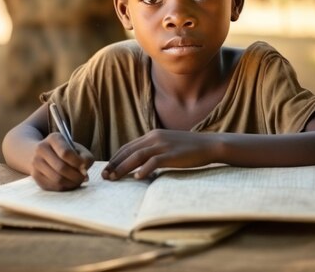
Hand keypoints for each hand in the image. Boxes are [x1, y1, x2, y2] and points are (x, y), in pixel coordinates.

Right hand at [31, 132, 93, 190]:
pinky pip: (53, 186)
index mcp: (53, 138)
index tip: (84, 167)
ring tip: (77, 181)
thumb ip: (85, 157)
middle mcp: (41, 149)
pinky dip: (64, 187)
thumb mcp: (76, 148)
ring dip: (71, 183)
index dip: (77, 162)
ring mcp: (36, 163)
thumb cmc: (64, 150)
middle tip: (83, 178)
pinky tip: (69, 183)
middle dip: (76, 176)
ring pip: (57, 179)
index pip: (66, 153)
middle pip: (61, 167)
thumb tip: (84, 172)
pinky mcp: (35, 176)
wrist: (41, 153)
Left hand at [102, 129, 218, 179]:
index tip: (107, 169)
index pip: (128, 146)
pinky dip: (143, 169)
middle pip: (129, 151)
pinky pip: (154, 162)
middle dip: (114, 164)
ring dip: (123, 168)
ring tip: (114, 178)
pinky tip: (136, 178)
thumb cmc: (189, 148)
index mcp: (153, 135)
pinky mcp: (172, 154)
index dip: (115, 158)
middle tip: (104, 176)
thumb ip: (154, 151)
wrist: (209, 145)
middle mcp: (155, 138)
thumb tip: (139, 164)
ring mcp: (164, 145)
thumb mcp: (168, 145)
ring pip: (137, 156)